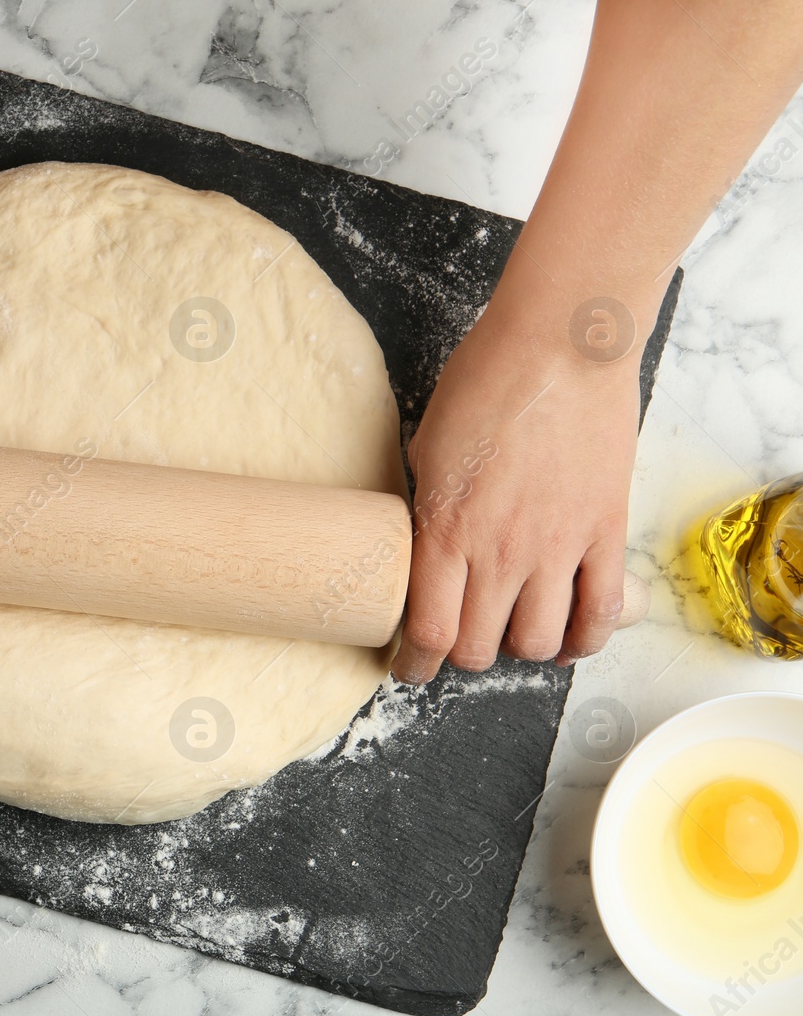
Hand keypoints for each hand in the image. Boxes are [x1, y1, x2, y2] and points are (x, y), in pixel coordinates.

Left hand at [390, 293, 646, 683]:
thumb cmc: (484, 382)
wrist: (559, 346)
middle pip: (480, 647)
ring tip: (514, 629)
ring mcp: (557, 547)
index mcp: (446, 530)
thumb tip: (425, 544)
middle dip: (464, 655)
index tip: (410, 668)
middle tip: (461, 640)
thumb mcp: (428, 449)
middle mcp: (500, 551)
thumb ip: (429, 508)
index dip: (415, 664)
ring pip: (539, 642)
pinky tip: (570, 635)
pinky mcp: (605, 533)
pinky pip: (601, 613)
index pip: (429, 632)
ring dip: (522, 646)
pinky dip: (585, 638)